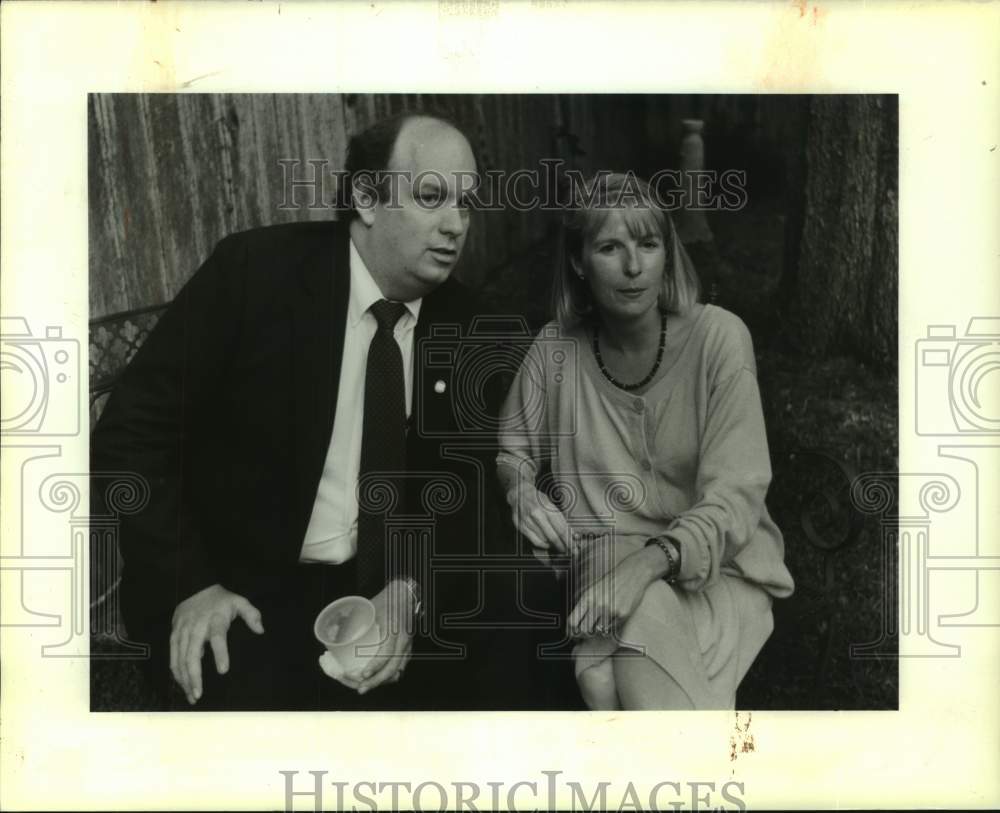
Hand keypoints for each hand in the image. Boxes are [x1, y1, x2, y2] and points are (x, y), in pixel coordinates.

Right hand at [169, 583, 264, 704]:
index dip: (220, 654)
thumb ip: (251, 615)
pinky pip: (173, 656)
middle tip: (199, 694)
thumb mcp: (239, 601)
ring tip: (192, 695)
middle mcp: (197, 628)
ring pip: (180, 659)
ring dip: (184, 679)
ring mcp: (183, 632)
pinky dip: (176, 672)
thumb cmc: (221, 599)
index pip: (218, 638)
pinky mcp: (174, 635)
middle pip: (193, 654)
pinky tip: (182, 684)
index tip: (223, 671)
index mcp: (215, 620)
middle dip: (194, 676)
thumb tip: (261, 630)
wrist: (195, 587)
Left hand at [342, 580, 415, 694]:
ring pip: (397, 670)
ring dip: (382, 681)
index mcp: (394, 628)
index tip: (362, 674)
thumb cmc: (386, 599)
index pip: (387, 652)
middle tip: (361, 688)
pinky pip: (401, 667)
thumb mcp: (370, 606)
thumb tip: (332, 633)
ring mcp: (408, 645)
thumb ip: (354, 619)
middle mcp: (403, 639)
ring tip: (366, 686)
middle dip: (376, 681)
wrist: (405, 593)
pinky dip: (389, 676)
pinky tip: (379, 680)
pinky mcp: (408, 648)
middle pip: (393, 667)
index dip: (375, 666)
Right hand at [506, 483, 572, 553]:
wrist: (519, 493)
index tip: (575, 547)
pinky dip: (543, 544)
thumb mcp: (552, 504)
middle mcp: (537, 514)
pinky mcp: (521, 526)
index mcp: (547, 507)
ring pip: (545, 540)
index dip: (569, 540)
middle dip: (563, 546)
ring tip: (559, 546)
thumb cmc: (538, 499)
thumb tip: (572, 534)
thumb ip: (561, 518)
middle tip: (570, 551)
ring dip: (554, 545)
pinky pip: (535, 540)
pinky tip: (548, 544)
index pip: (561, 528)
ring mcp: (527, 520)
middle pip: (554, 536)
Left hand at [568, 546, 663, 638]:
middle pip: (584, 630)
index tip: (575, 631)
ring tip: (602, 622)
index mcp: (587, 597)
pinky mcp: (623, 614)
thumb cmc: (611, 582)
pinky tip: (613, 617)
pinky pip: (612, 628)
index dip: (573, 629)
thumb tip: (574, 624)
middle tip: (589, 630)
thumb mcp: (593, 590)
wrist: (632, 574)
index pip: (573, 621)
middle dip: (586, 632)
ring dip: (599, 629)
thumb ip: (584, 605)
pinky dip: (611, 626)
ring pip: (599, 631)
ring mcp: (610, 609)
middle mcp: (597, 604)